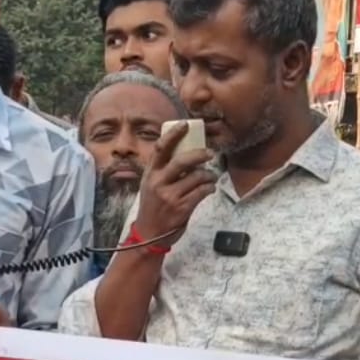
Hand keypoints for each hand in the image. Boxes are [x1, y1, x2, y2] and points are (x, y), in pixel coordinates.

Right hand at [133, 121, 216, 244]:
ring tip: (210, 177)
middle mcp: (158, 183)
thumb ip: (163, 170)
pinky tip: (209, 188)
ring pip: (196, 177)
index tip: (185, 125)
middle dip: (199, 154)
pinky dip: (209, 188)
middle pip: (181, 161)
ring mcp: (170, 196)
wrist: (149, 235)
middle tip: (210, 153)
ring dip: (208, 175)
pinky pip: (202, 192)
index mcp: (150, 174)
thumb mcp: (151, 185)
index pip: (160, 149)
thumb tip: (185, 151)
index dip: (173, 134)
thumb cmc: (152, 207)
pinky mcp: (182, 208)